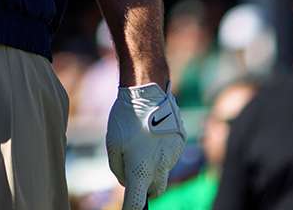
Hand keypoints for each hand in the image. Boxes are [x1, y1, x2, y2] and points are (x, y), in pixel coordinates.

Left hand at [106, 83, 185, 209]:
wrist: (148, 93)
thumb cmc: (126, 118)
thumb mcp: (113, 144)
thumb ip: (118, 168)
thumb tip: (126, 181)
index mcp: (140, 169)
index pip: (137, 202)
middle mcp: (160, 167)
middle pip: (155, 191)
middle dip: (145, 188)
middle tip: (134, 174)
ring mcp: (172, 157)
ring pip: (162, 173)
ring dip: (152, 168)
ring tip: (141, 144)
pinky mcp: (180, 146)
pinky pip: (169, 158)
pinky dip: (160, 154)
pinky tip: (152, 135)